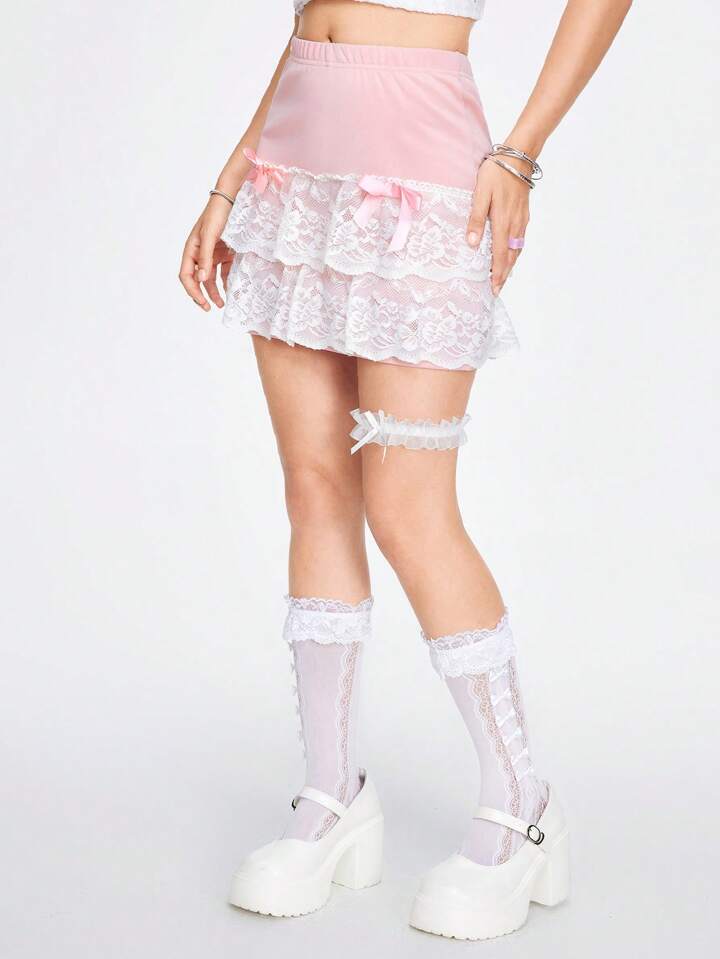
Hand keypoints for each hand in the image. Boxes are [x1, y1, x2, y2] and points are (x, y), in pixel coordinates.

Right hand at [179, 196, 235, 310]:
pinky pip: (224, 272)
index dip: (192, 291)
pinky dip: (226, 282)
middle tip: (211, 308)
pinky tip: (230, 290)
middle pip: (198, 280)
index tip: (202, 303)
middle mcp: (200, 254)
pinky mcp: (225, 254)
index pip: (186, 276)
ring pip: (211, 279)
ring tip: (222, 304)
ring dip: (214, 292)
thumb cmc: (217, 215)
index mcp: (191, 250)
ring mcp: (213, 254)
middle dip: (203, 295)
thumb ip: (206, 258)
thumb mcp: (210, 236)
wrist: (232, 200)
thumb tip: (201, 280)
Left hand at [466, 158, 530, 296]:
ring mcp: (521, 221)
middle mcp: (514, 225)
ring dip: (510, 265)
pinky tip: (511, 255)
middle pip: (510, 257)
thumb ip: (476, 219)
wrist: (519, 157)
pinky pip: (520, 240)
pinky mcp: (523, 215)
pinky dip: (515, 252)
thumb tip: (472, 243)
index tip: (494, 289)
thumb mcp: (480, 194)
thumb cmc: (497, 173)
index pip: (499, 255)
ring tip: (503, 277)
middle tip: (497, 290)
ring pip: (517, 250)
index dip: (497, 274)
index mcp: (502, 222)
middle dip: (504, 275)